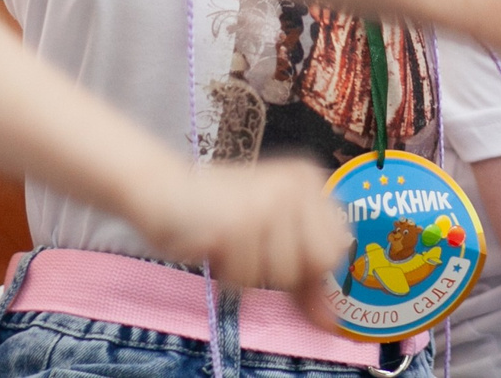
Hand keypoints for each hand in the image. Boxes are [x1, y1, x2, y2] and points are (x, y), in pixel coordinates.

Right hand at [136, 159, 352, 328]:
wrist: (162, 190)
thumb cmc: (217, 216)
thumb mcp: (271, 241)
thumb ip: (305, 280)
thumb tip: (332, 322)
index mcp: (308, 179)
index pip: (338, 247)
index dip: (312, 267)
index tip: (281, 259)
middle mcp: (295, 184)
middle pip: (319, 262)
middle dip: (284, 270)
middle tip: (252, 247)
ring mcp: (270, 201)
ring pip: (285, 274)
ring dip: (251, 272)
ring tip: (231, 243)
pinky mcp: (240, 223)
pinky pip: (249, 279)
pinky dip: (229, 275)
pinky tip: (216, 246)